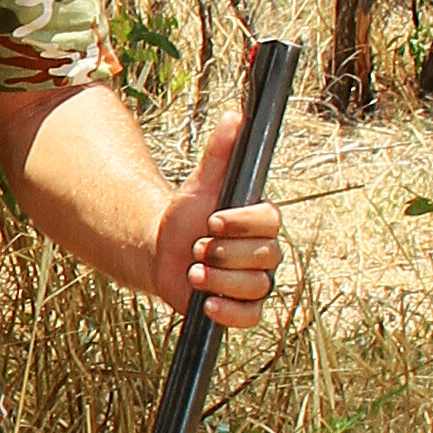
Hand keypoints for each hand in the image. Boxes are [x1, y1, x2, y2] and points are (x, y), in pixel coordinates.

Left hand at [154, 108, 284, 327]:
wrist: (161, 251)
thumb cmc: (185, 216)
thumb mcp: (200, 183)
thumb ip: (219, 153)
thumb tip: (236, 115)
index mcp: (262, 221)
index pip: (270, 222)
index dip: (241, 223)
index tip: (212, 220)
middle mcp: (266, 252)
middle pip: (263, 257)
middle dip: (223, 253)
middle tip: (196, 247)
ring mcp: (256, 281)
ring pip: (255, 286)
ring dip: (218, 279)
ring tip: (192, 271)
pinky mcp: (243, 307)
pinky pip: (250, 316)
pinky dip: (229, 311)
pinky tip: (205, 302)